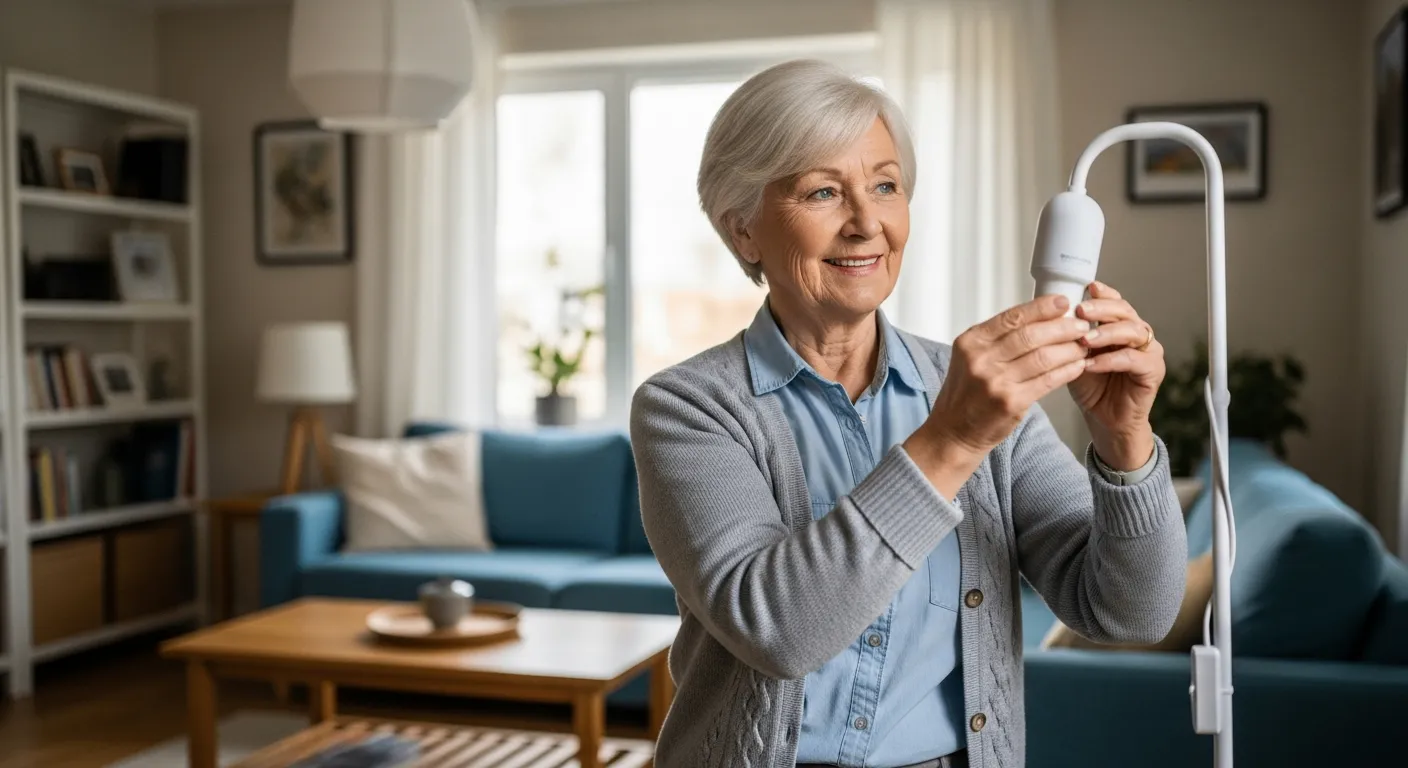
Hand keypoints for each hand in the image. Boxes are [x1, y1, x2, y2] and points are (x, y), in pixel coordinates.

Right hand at [914, 294, 1091, 464]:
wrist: (954, 430)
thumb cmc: (967, 393)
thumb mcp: (971, 357)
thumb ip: (998, 339)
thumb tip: (1039, 317)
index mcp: (971, 342)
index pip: (1012, 317)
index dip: (1042, 308)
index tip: (1063, 302)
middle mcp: (981, 359)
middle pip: (1030, 335)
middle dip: (1062, 327)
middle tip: (1081, 325)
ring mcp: (995, 381)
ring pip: (1043, 357)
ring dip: (1069, 349)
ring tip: (1082, 345)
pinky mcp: (1011, 402)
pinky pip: (1047, 380)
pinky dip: (1066, 371)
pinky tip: (1077, 366)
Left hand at [1067, 281, 1163, 469]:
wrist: (1104, 419)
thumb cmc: (1091, 386)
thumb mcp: (1074, 355)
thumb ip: (1070, 336)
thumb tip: (1048, 315)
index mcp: (1118, 325)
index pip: (1113, 301)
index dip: (1102, 293)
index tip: (1085, 287)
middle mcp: (1137, 334)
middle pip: (1124, 311)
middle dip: (1101, 308)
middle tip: (1080, 310)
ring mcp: (1148, 351)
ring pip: (1133, 331)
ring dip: (1106, 333)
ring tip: (1084, 339)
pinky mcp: (1153, 371)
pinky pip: (1133, 360)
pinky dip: (1111, 360)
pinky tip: (1092, 364)